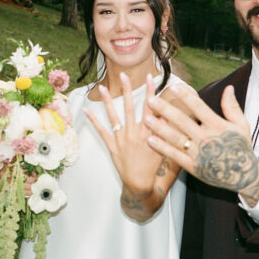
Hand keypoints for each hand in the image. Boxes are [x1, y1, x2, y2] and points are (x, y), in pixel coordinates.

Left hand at [85, 72, 165, 196]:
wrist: (140, 183)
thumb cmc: (154, 167)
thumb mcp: (164, 147)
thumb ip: (166, 131)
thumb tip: (171, 116)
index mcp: (148, 131)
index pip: (150, 107)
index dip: (150, 91)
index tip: (150, 77)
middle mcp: (133, 132)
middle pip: (129, 106)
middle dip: (127, 89)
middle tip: (124, 75)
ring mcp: (121, 138)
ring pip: (113, 115)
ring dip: (107, 100)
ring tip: (102, 87)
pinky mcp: (112, 145)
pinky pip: (101, 131)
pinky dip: (94, 121)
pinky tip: (87, 110)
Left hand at [145, 84, 258, 202]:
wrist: (244, 175)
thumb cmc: (241, 147)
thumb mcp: (242, 125)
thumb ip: (232, 107)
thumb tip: (228, 88)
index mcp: (217, 125)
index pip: (198, 107)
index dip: (185, 96)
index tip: (173, 87)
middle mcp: (206, 138)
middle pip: (182, 121)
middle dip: (165, 109)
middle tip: (151, 99)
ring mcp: (198, 153)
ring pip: (175, 138)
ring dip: (159, 128)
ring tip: (146, 119)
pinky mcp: (193, 166)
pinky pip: (174, 155)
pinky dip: (162, 148)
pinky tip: (150, 140)